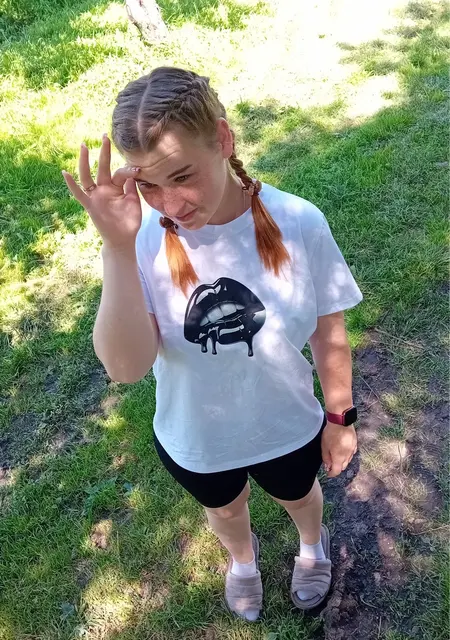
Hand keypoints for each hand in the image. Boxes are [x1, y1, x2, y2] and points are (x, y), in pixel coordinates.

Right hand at [62, 134, 142, 251]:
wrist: (123, 239)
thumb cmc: (129, 222)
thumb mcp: (134, 203)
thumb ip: (131, 188)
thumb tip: (131, 172)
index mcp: (117, 187)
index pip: (120, 173)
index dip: (128, 170)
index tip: (138, 169)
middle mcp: (104, 189)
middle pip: (103, 167)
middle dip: (104, 152)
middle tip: (105, 136)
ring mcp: (96, 196)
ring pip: (88, 176)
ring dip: (85, 162)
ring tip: (84, 146)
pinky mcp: (90, 205)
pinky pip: (79, 193)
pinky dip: (71, 184)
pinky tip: (65, 172)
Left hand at [321, 422, 357, 477]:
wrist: (341, 421)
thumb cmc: (331, 434)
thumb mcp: (324, 446)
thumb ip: (326, 458)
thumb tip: (328, 466)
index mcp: (339, 458)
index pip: (337, 471)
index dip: (332, 474)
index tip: (328, 474)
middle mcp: (348, 456)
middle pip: (343, 466)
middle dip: (337, 467)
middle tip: (330, 464)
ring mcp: (352, 450)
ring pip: (348, 460)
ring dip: (342, 461)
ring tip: (336, 456)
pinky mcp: (355, 444)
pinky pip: (351, 453)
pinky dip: (347, 454)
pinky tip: (343, 450)